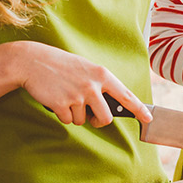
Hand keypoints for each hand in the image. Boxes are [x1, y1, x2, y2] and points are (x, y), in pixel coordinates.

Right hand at [15, 42, 151, 127]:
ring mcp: (77, 96)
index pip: (126, 95)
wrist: (32, 61)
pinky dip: (62, 114)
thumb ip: (99, 84)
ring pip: (83, 121)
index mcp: (102, 75)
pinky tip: (56, 99)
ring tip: (66, 97)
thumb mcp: (86, 68)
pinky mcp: (62, 104)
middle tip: (90, 115)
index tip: (149, 118)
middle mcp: (93, 86)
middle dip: (98, 121)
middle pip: (106, 118)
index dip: (140, 109)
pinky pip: (67, 120)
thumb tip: (107, 105)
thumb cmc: (61, 65)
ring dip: (74, 115)